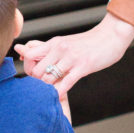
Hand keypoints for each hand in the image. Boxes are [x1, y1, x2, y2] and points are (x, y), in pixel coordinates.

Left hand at [14, 12, 133, 92]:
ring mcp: (71, 58)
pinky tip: (59, 96)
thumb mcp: (64, 41)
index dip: (29, 68)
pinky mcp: (83, 67)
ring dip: (48, 89)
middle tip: (44, 86)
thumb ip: (44, 47)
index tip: (36, 75)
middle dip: (38, 82)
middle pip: (37, 71)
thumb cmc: (87, 42)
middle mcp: (60, 49)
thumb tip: (22, 51)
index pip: (29, 56)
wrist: (110, 36)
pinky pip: (65, 84)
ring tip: (52, 92)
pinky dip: (59, 92)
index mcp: (54, 43)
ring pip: (48, 79)